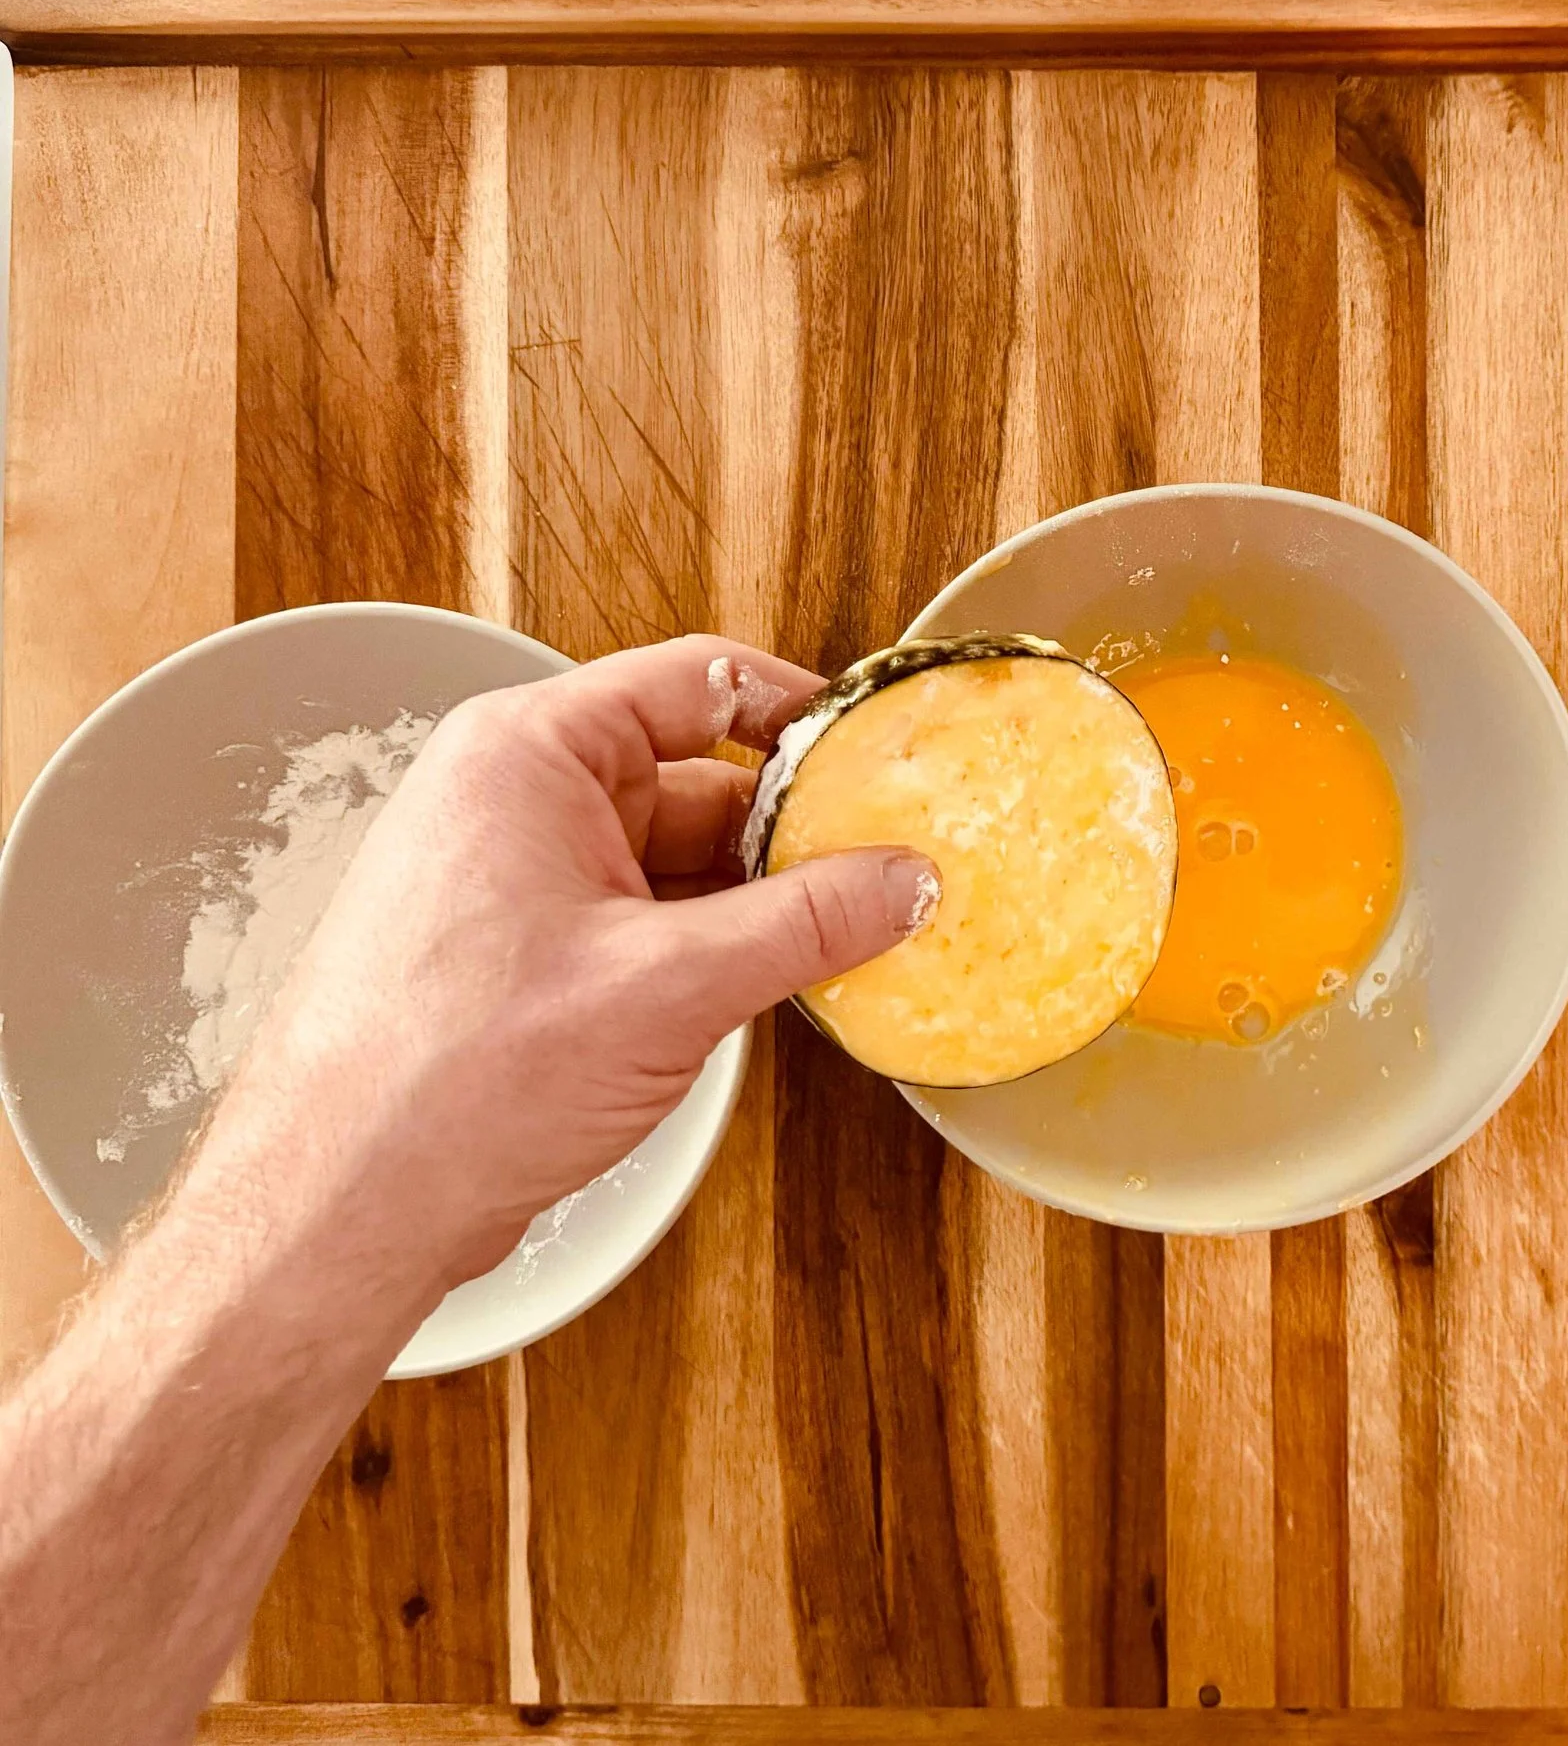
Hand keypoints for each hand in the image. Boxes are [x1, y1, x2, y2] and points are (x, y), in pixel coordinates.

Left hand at [187, 635, 934, 1296]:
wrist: (344, 1205)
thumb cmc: (450, 1077)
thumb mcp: (671, 986)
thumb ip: (806, 925)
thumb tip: (903, 883)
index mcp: (529, 755)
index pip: (698, 682)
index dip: (800, 713)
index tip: (879, 754)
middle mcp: (517, 801)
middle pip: (698, 779)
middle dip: (793, 834)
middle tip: (887, 871)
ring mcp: (519, 882)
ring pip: (679, 862)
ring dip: (758, 904)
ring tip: (844, 940)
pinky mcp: (527, 957)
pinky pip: (648, 923)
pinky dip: (714, 949)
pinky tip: (774, 987)